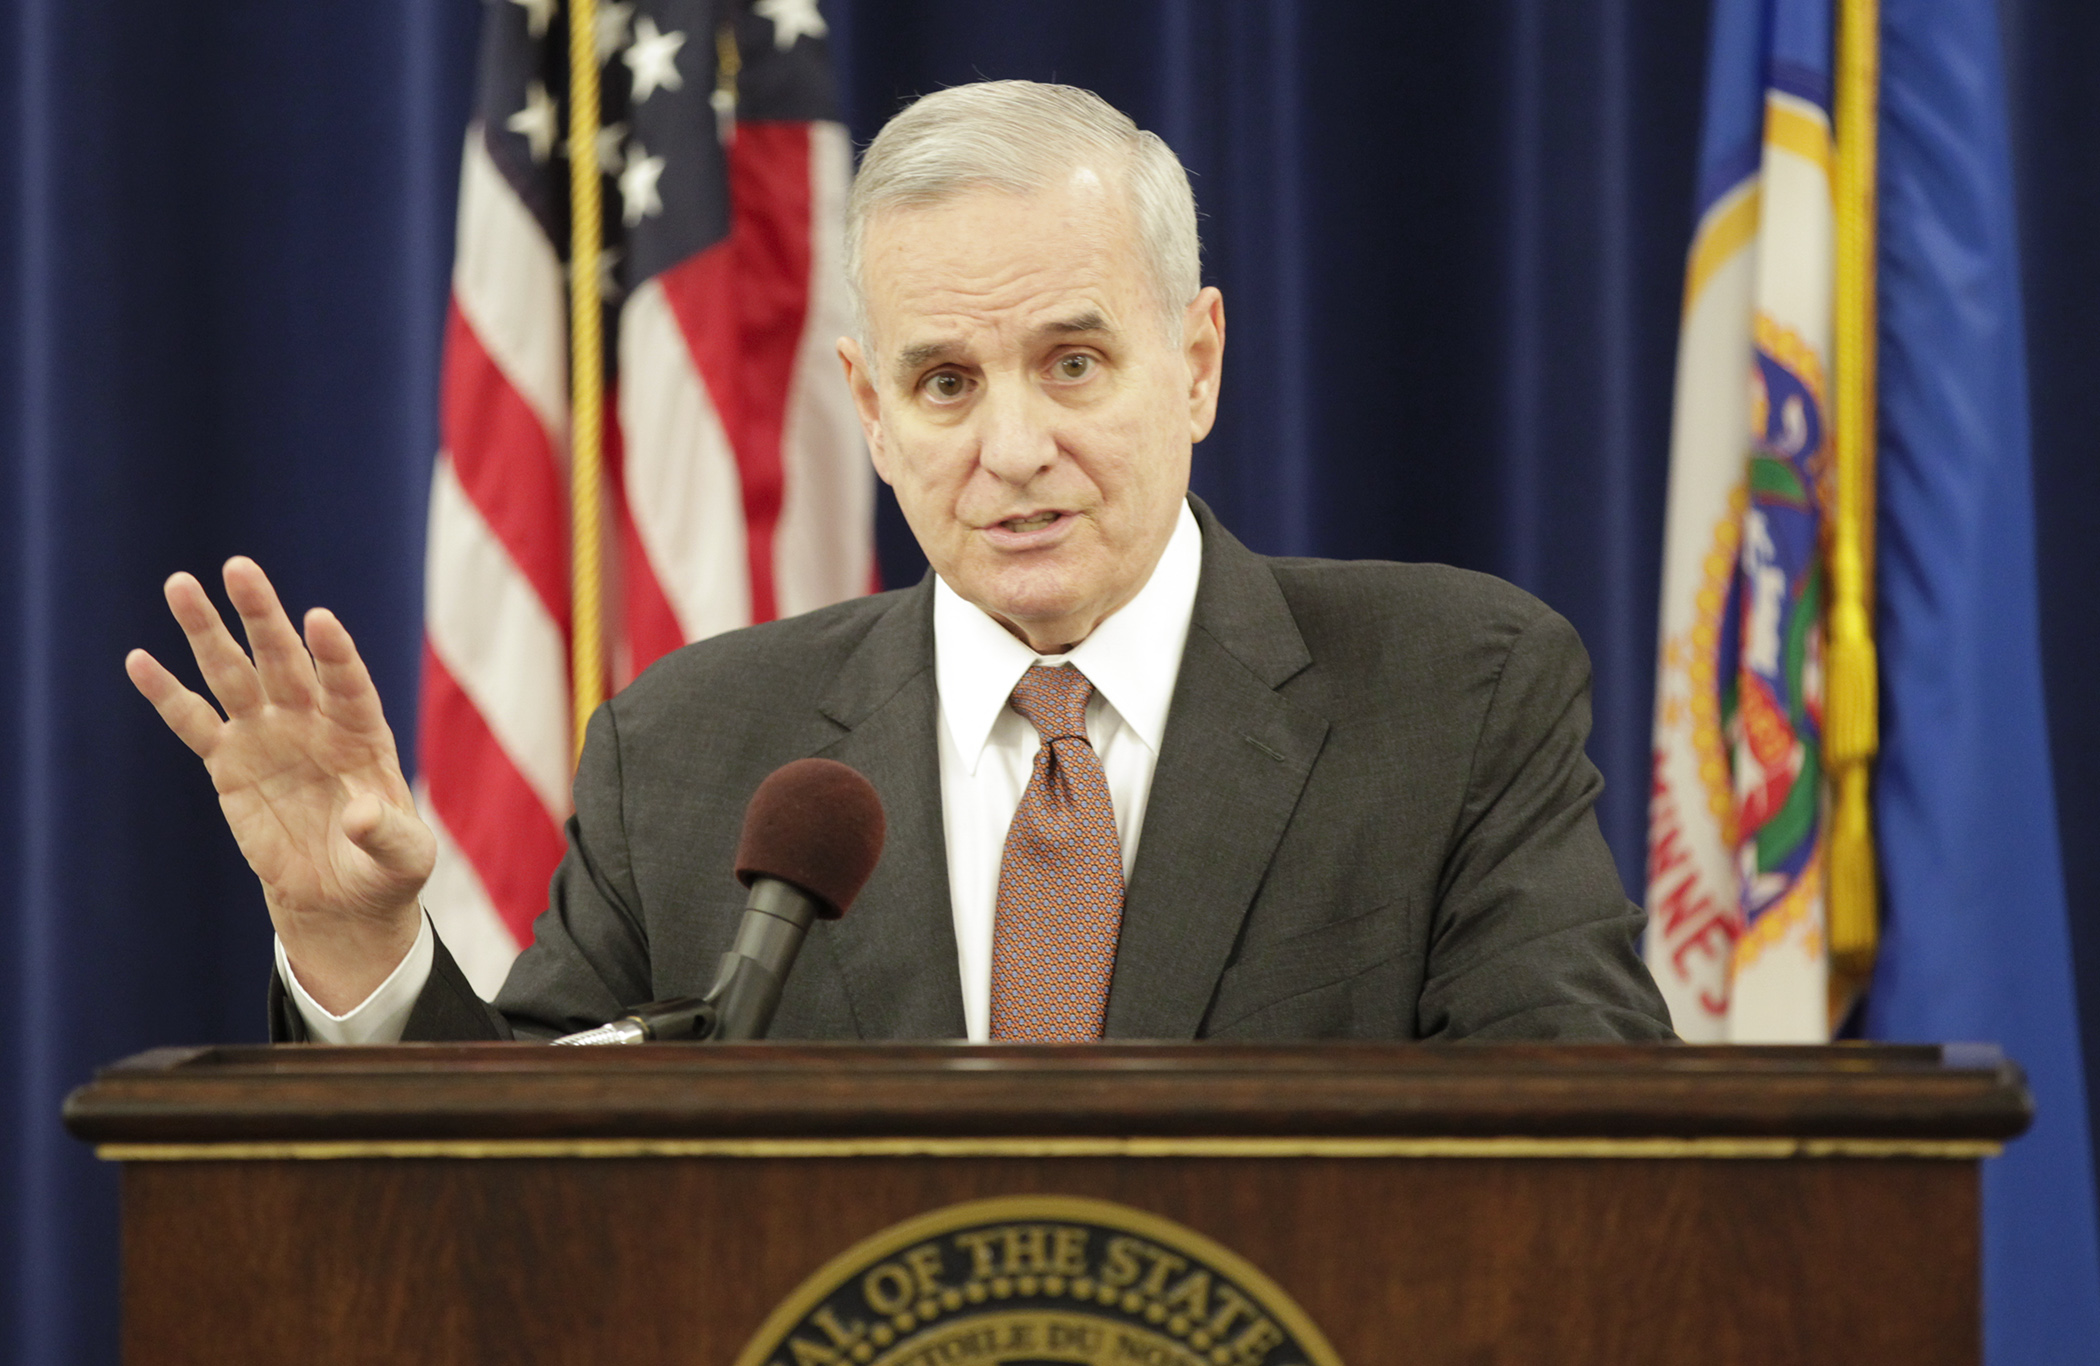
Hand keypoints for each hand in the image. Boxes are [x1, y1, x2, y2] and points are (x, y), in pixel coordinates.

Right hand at [126, 558, 433, 1012]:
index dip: (335, 653)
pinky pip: (194, 722)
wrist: (341, 894)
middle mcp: (312, 721)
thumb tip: (360, 817)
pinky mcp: (229, 762)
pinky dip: (166, 694)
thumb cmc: (383, 867)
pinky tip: (139, 660)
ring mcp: (267, 736)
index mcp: (361, 732)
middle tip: (239, 567)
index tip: (320, 618)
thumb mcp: (401, 858)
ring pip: (233, 674)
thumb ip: (385, 835)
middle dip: (262, 616)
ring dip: (206, 632)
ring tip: (180, 584)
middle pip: (284, 660)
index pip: (348, 683)